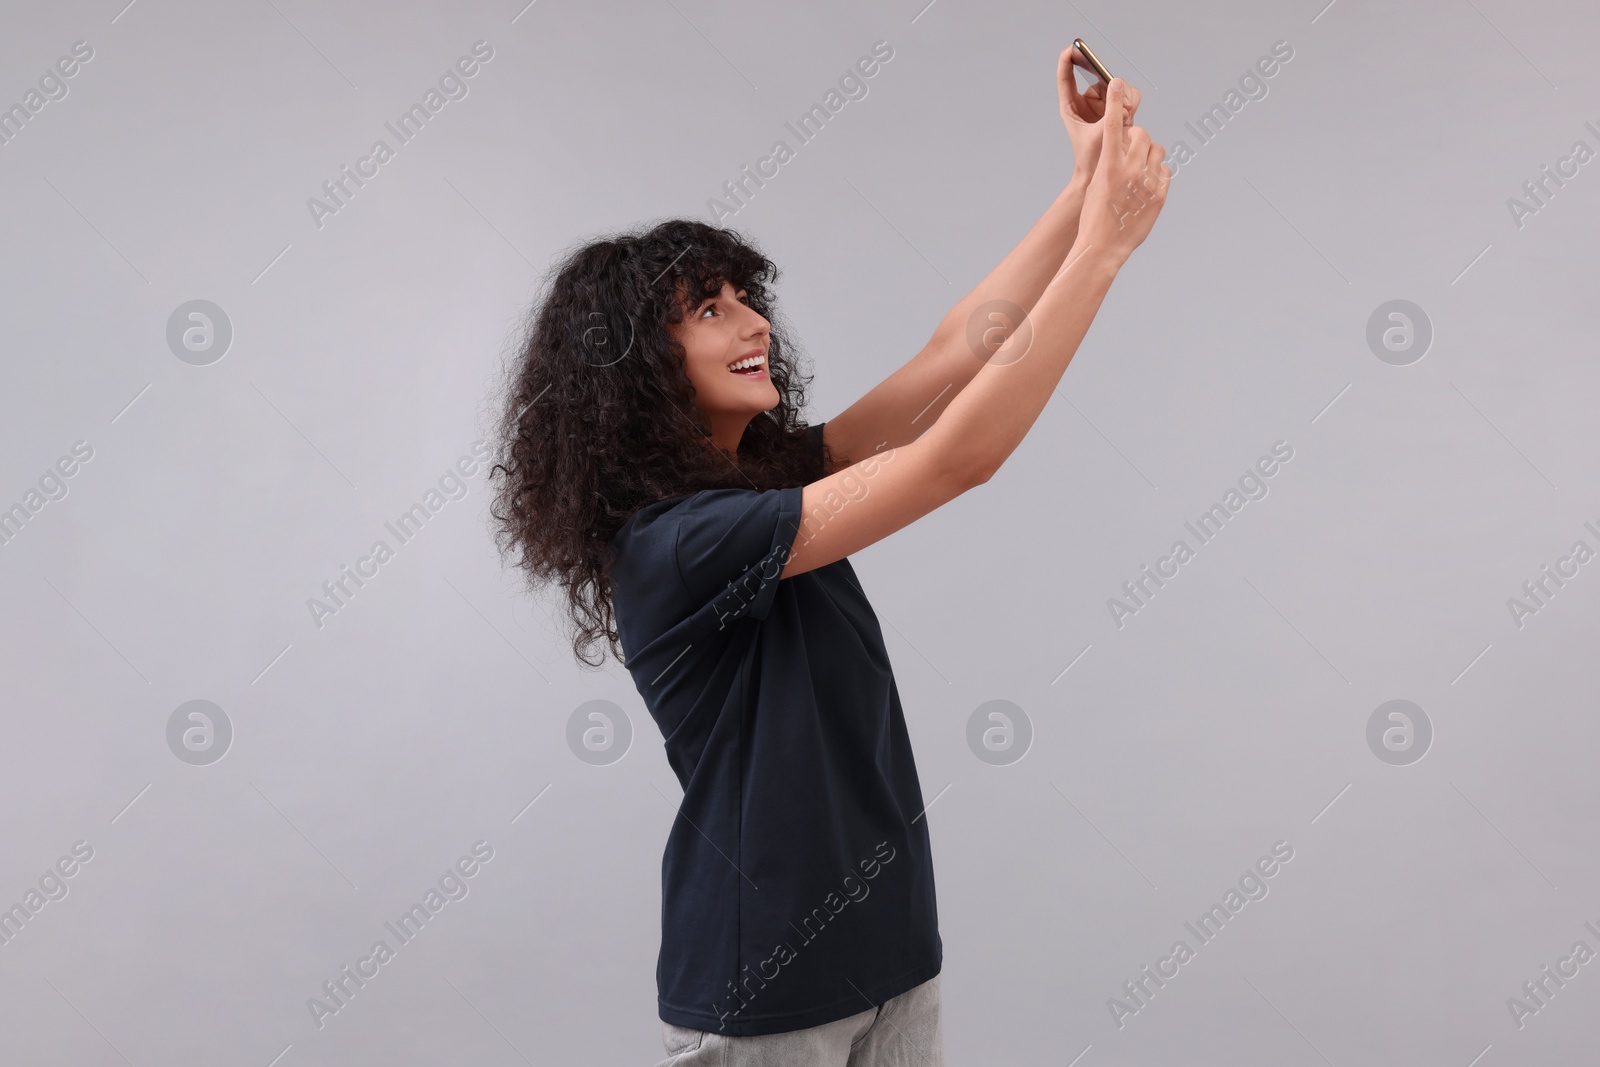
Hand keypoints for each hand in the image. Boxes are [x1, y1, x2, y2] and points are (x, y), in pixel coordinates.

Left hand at [1059, 46, 1138, 181]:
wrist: (1100, 175)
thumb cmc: (1091, 159)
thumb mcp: (1098, 136)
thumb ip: (1111, 116)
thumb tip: (1125, 102)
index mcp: (1071, 107)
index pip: (1066, 78)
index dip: (1067, 60)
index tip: (1072, 48)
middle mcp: (1086, 103)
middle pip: (1099, 77)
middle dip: (1111, 82)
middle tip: (1116, 87)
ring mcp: (1102, 105)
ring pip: (1117, 86)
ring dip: (1124, 94)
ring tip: (1126, 111)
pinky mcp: (1117, 110)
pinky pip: (1128, 96)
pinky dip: (1131, 101)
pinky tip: (1130, 115)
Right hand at [1074, 78, 1169, 264]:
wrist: (1104, 246)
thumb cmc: (1095, 216)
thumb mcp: (1097, 185)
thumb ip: (1113, 163)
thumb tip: (1130, 148)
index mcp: (1108, 166)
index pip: (1112, 125)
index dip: (1114, 101)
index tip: (1117, 82)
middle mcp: (1129, 170)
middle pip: (1142, 135)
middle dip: (1137, 140)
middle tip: (1131, 154)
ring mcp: (1147, 182)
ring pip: (1157, 150)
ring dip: (1149, 155)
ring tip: (1139, 173)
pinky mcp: (1160, 194)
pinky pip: (1165, 171)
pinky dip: (1157, 175)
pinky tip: (1146, 189)